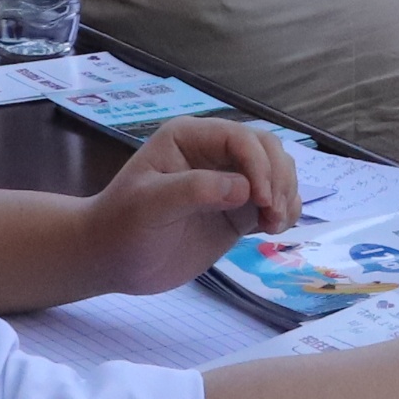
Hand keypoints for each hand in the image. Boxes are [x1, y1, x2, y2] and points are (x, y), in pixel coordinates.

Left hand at [76, 118, 301, 295]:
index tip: (261, 200)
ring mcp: (229, 183)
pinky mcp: (237, 212)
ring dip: (286, 195)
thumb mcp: (149, 206)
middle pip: (267, 150)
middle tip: (272, 215)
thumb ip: (194, 191)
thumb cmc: (122, 227)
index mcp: (190, 138)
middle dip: (278, 179)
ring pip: (277, 173)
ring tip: (274, 226)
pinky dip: (285, 212)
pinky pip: (273, 203)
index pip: (240, 138)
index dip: (259, 165)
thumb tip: (244, 189)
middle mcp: (214, 153)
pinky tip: (275, 229)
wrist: (112, 260)